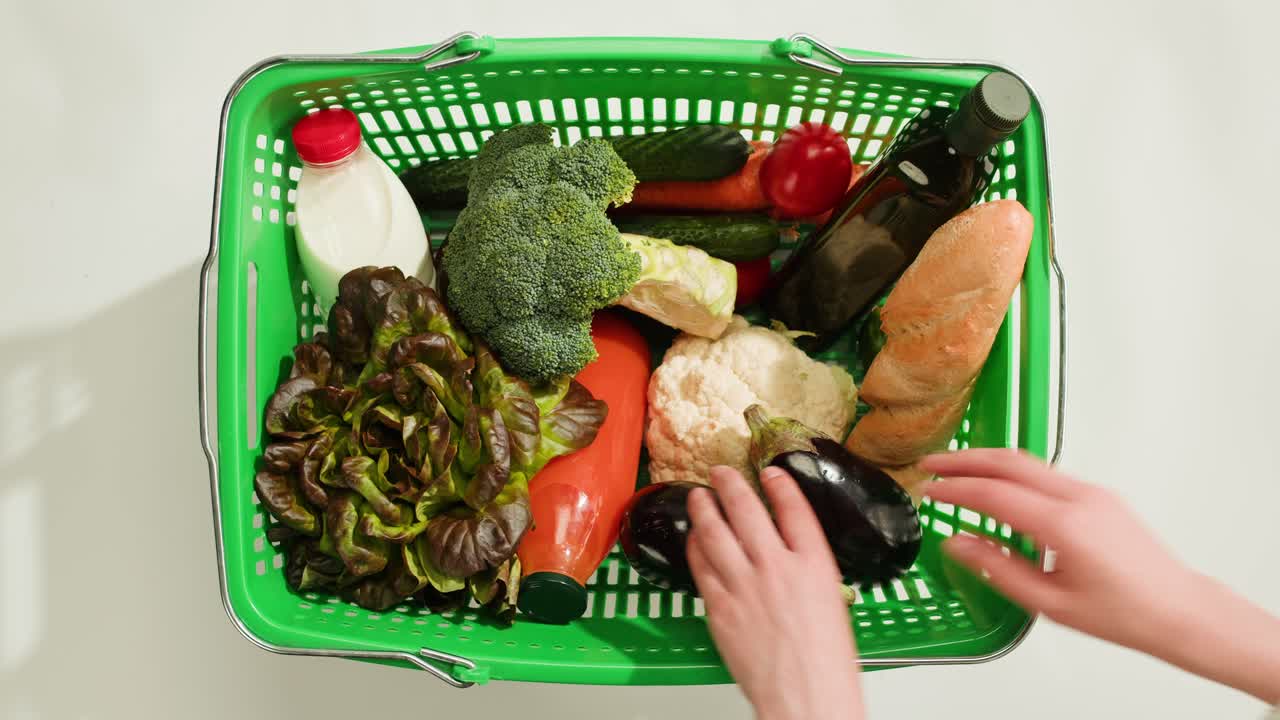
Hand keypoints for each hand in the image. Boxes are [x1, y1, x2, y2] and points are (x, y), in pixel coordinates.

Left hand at [686, 465, 864, 719]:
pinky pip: (701, 566)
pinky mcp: (720, 606)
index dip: (780, 485)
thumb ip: (808, 574)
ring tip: (698, 496)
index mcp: (814, 564)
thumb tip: (790, 559)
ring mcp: (744, 585)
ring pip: (715, 533)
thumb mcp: (832, 603)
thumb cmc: (825, 662)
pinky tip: (694, 538)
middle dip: (731, 485)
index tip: (770, 472)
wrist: (805, 697)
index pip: (794, 509)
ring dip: (704, 508)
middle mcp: (777, 566)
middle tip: (721, 472)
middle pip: (748, 511)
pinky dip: (695, 546)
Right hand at [922, 448, 1279, 704]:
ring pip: (1029, 462)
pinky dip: (1014, 472)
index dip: (956, 489)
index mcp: (1065, 524)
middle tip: (932, 463)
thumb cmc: (1125, 614)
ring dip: (989, 461)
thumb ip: (999, 569)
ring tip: (958, 470)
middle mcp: (1080, 498)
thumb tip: (959, 545)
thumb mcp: (1050, 603)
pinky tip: (999, 485)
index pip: (995, 493)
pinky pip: (1048, 473)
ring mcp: (1093, 492)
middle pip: (1010, 462)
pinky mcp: (1100, 495)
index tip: (929, 490)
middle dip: (965, 459)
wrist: (1179, 611)